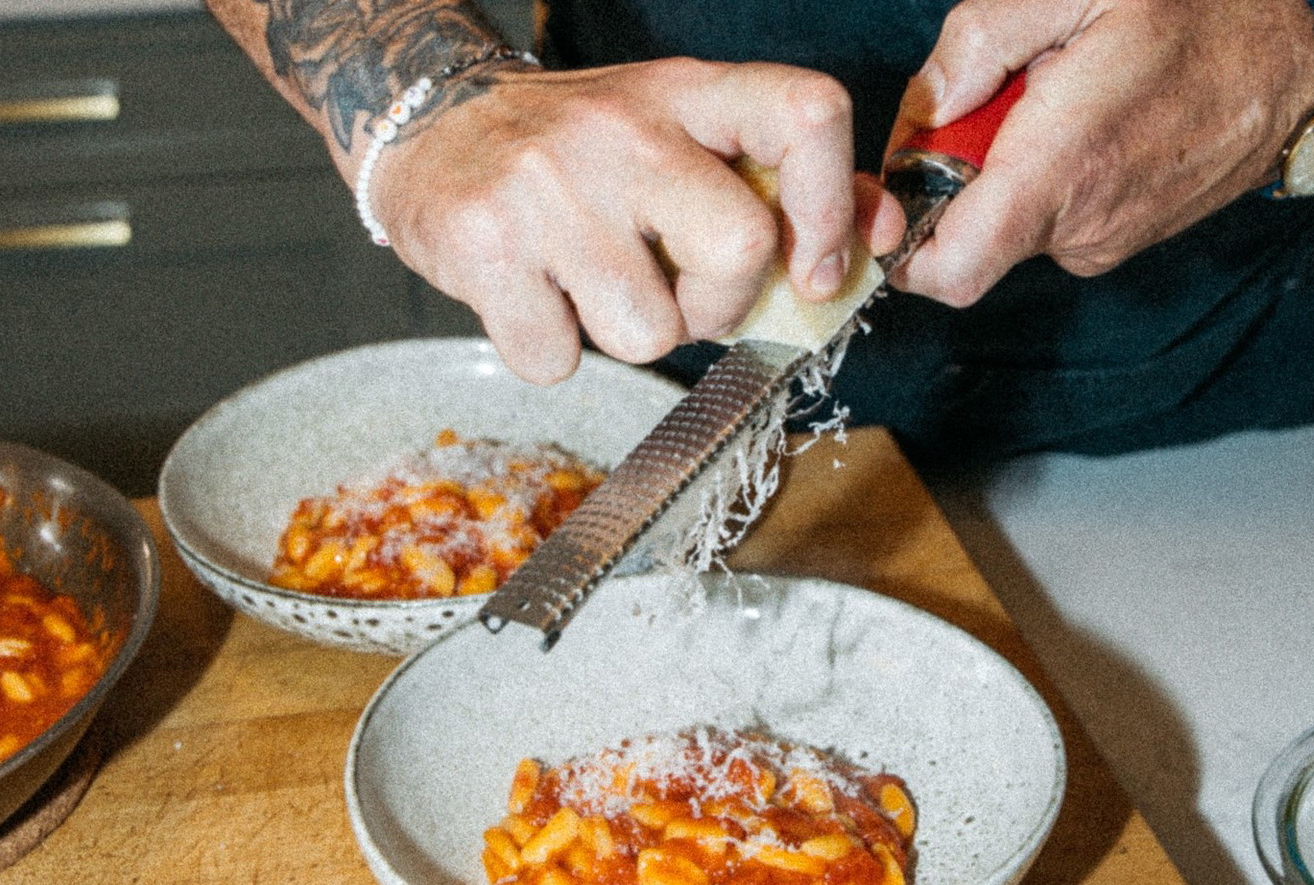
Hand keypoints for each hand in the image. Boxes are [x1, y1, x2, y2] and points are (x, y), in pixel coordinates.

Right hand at [367, 58, 902, 382]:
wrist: (431, 123)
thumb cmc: (578, 147)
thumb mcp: (682, 133)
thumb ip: (782, 182)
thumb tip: (881, 235)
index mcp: (687, 95)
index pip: (806, 114)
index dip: (833, 208)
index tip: (815, 268)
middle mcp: (623, 132)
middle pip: (741, 248)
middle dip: (722, 306)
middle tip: (681, 294)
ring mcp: (548, 189)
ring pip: (649, 333)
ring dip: (629, 333)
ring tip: (590, 284)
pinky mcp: (484, 249)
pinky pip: (558, 359)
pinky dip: (552, 350)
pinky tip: (535, 297)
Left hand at [883, 0, 1313, 305]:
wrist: (1304, 61)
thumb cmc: (1201, 14)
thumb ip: (980, 40)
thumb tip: (923, 103)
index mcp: (1059, 170)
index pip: (946, 269)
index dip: (901, 247)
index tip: (898, 189)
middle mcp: (1081, 226)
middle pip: (965, 236)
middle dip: (955, 174)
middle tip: (998, 98)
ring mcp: (1105, 242)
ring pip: (1008, 224)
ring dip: (1003, 169)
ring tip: (1055, 99)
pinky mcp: (1122, 240)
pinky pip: (1050, 218)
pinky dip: (1042, 175)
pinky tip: (1083, 120)